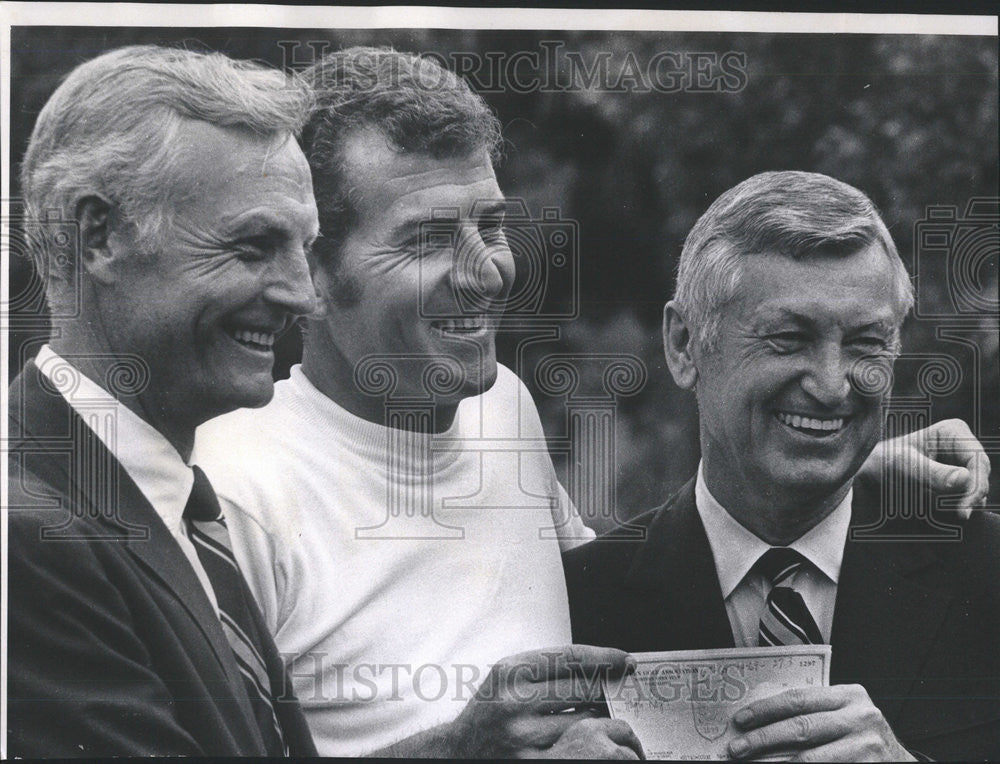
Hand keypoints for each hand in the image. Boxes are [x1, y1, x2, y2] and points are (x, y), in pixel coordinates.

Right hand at [446, 645, 643, 758]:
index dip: (604, 657)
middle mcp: (514, 703)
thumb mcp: (508, 677)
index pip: (570, 658)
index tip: (625, 660)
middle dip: (607, 688)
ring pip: (585, 722)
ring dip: (602, 717)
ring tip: (608, 714)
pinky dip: (591, 741)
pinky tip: (597, 737)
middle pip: (582, 689)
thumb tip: (602, 667)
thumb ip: (547, 669)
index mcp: (510, 672)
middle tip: (623, 688)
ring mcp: (522, 737)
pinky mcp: (531, 763)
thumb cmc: (492, 709)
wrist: (460, 751)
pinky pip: (577, 749)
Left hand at [728, 684, 913, 761]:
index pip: (797, 699)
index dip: (765, 709)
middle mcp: (860, 717)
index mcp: (849, 696)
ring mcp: (867, 745)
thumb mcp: (842, 716)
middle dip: (763, 739)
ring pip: (809, 758)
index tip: (740, 720)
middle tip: (737, 748)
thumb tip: (758, 721)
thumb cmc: (860, 738)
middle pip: (800, 728)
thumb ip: (812, 713)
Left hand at [860, 418, 990, 517]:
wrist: (871, 473)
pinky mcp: (958, 480)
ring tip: (934, 504)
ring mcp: (962, 463)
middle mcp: (962, 446)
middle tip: (957, 515)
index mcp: (952, 432)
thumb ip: (933, 473)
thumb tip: (965, 478)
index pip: (978, 460)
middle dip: (969, 496)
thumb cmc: (883, 462)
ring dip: (959, 502)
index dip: (976, 485)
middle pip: (981, 476)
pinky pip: (966, 497)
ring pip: (976, 490)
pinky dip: (954, 505)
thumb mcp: (903, 466)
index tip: (963, 509)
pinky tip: (937, 507)